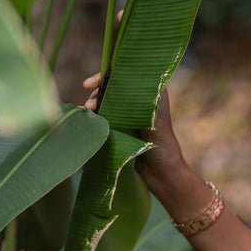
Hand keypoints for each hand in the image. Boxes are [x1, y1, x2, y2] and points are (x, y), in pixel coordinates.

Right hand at [81, 66, 192, 201]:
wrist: (163, 175)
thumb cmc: (164, 148)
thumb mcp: (155, 124)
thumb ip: (142, 107)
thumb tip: (126, 91)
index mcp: (153, 94)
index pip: (128, 76)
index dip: (107, 75)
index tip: (90, 84)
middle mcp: (140, 101)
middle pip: (113, 88)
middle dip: (98, 93)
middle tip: (89, 106)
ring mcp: (129, 115)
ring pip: (107, 102)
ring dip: (94, 105)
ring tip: (86, 112)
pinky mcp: (121, 129)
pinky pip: (105, 117)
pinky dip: (95, 117)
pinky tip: (87, 119)